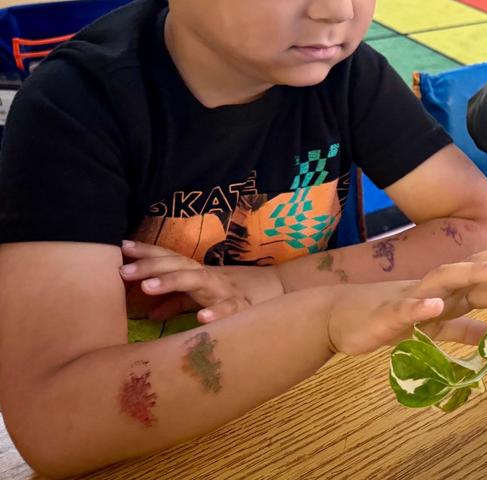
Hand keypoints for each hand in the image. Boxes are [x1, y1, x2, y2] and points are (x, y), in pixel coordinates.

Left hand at [119, 241, 283, 322]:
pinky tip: (202, 320)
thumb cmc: (238, 294)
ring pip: (197, 281)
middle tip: (122, 271)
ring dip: (172, 281)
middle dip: (149, 266)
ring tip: (148, 287)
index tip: (121, 248)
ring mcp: (226, 289)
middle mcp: (210, 276)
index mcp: (199, 273)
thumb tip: (147, 314)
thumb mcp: (203, 297)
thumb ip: (176, 303)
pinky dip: (217, 314)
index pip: (170, 258)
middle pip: (177, 264)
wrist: (284, 289)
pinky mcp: (243, 306)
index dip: (146, 253)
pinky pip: (229, 309)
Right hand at [328, 240, 486, 354]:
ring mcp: (412, 296)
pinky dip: (420, 306)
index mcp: (448, 292)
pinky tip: (436, 305)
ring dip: (473, 273)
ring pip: (445, 279)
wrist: (339, 318)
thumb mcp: (432, 328)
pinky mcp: (388, 314)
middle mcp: (436, 288)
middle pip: (474, 269)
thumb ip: (462, 328)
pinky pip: (406, 309)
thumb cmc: (390, 317)